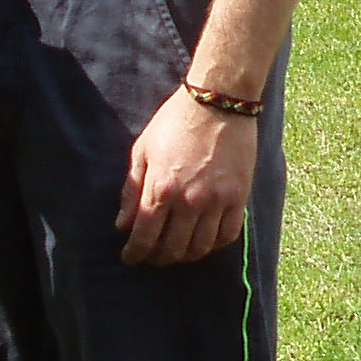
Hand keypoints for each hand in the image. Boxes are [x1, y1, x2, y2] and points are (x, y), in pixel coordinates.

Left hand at [117, 87, 255, 266]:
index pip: (144, 237)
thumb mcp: (143, 151)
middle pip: (172, 249)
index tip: (131, 257)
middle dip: (158, 258)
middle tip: (152, 256)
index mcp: (161, 189)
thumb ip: (131, 190)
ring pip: (200, 248)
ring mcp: (216, 201)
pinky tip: (204, 240)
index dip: (135, 253)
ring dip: (185, 256)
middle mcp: (189, 201)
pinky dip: (213, 245)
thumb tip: (122, 225)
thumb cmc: (175, 122)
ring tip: (177, 251)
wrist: (217, 102)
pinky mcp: (238, 197)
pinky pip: (227, 235)